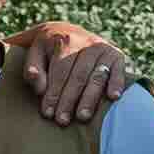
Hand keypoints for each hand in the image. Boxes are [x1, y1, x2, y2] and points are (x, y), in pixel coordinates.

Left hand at [9, 23, 131, 123]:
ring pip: (97, 76)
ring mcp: (104, 48)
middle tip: (62, 120)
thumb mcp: (36, 54)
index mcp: (65, 40)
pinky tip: (113, 97)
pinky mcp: (117, 55)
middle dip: (69, 100)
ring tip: (82, 117)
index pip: (60, 70)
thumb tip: (40, 89)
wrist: (67, 32)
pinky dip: (117, 82)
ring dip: (90, 98)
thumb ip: (33, 69)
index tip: (47, 113)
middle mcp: (86, 43)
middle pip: (78, 75)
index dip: (53, 93)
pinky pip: (119, 70)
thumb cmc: (48, 51)